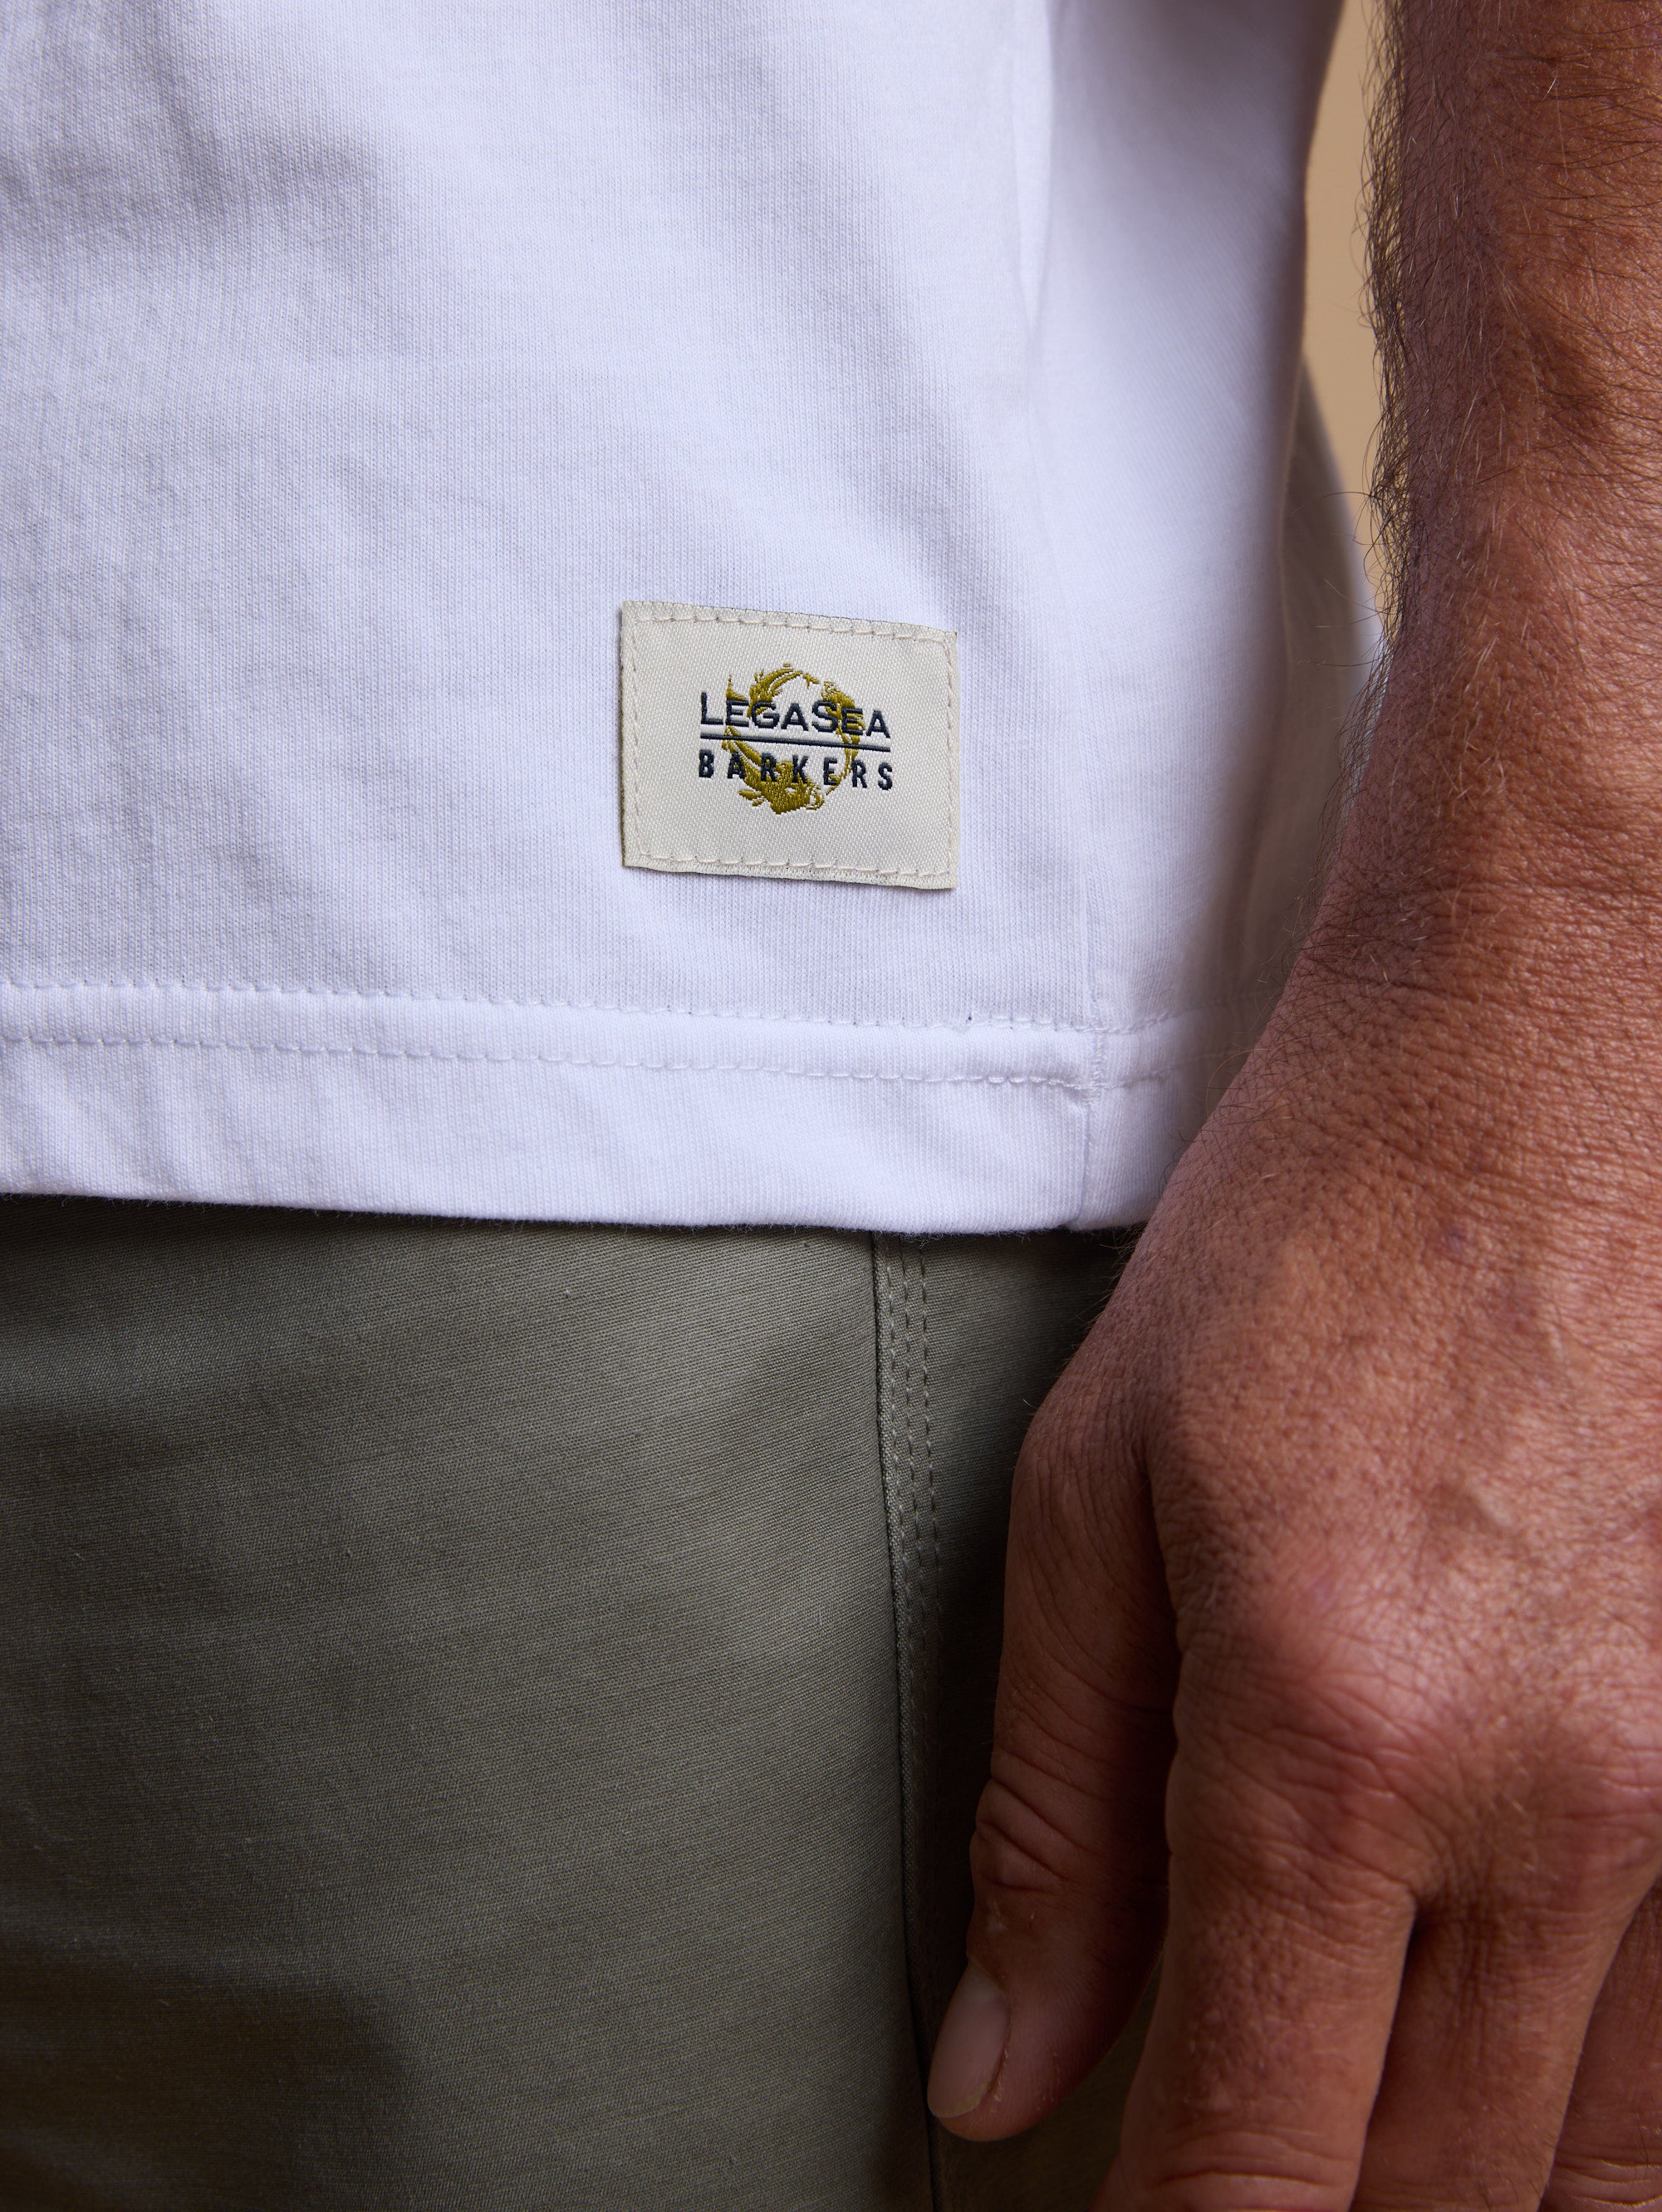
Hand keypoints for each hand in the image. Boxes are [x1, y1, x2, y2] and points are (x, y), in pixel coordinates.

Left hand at [927, 911, 1661, 2205]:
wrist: (1555, 1060)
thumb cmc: (1312, 1244)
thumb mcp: (1100, 1490)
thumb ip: (1055, 1808)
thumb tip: (1005, 2072)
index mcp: (1334, 1744)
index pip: (1257, 2166)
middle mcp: (1555, 1814)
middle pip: (1431, 2199)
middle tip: (1213, 2173)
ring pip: (1588, 2164)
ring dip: (1445, 2188)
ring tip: (1339, 2119)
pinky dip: (1589, 2113)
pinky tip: (1497, 2064)